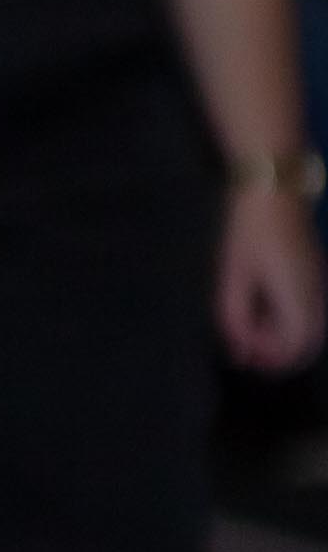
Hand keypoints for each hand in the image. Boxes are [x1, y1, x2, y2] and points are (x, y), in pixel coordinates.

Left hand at [222, 175, 324, 370]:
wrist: (274, 192)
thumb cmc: (249, 232)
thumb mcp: (233, 275)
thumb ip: (235, 314)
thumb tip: (239, 347)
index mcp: (299, 296)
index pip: (297, 344)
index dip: (272, 359)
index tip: (244, 356)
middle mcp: (316, 293)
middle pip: (308, 340)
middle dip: (278, 351)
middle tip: (246, 348)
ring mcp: (318, 282)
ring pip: (310, 326)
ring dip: (282, 336)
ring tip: (250, 328)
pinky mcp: (314, 272)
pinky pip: (308, 309)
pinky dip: (287, 320)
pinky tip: (261, 310)